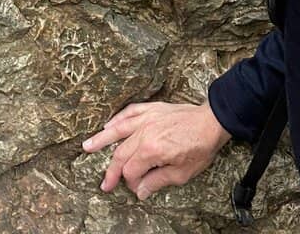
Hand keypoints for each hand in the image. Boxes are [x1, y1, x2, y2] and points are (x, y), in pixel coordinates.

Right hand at [82, 101, 230, 200]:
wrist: (212, 122)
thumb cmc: (199, 147)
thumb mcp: (182, 172)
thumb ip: (157, 181)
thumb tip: (140, 191)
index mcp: (151, 150)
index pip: (131, 170)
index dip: (131, 182)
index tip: (135, 188)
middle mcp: (144, 133)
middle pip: (121, 153)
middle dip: (112, 170)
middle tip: (104, 182)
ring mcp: (147, 119)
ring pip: (118, 129)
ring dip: (102, 139)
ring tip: (87, 146)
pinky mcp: (152, 109)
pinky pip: (130, 112)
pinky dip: (118, 118)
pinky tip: (109, 124)